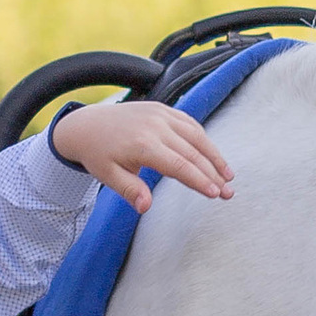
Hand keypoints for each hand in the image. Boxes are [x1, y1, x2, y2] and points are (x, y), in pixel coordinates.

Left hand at [50, 98, 236, 213]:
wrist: (86, 124)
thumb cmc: (98, 153)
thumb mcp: (108, 176)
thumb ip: (130, 190)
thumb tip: (145, 207)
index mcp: (142, 144)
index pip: (179, 165)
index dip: (200, 180)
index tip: (216, 194)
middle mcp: (155, 126)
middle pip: (193, 153)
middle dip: (213, 174)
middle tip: (228, 193)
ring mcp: (161, 114)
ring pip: (196, 136)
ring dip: (214, 156)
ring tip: (228, 176)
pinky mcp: (163, 108)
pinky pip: (189, 123)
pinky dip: (203, 139)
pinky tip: (212, 154)